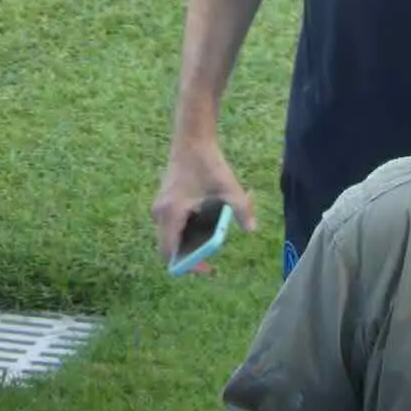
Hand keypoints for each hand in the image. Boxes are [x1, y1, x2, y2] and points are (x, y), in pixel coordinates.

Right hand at [151, 139, 255, 269]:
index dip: (186, 264)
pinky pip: (171, 228)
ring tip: (211, 240)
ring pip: (169, 238)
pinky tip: (205, 228)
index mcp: (172, 212)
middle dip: (188, 257)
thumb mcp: (229, 187)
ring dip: (188, 244)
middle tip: (211, 260)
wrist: (192, 142)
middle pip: (168, 248)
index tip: (206, 267)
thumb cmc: (209, 164)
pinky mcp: (164, 205)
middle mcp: (160, 213)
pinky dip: (185, 234)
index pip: (169, 251)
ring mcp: (159, 209)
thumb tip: (252, 230)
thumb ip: (241, 209)